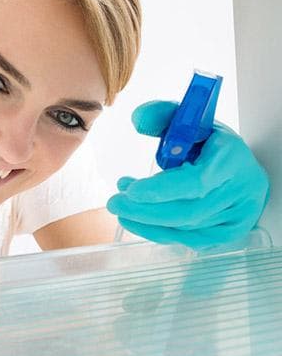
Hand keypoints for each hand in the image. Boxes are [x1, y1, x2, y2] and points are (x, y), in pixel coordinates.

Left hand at [107, 100, 269, 248]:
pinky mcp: (232, 232)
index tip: (130, 190)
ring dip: (147, 220)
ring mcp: (239, 216)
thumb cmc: (210, 144)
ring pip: (186, 229)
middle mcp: (240, 191)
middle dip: (144, 210)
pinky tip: (138, 220)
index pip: (196, 183)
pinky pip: (190, 240)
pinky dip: (159, 232)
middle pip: (187, 212)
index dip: (161, 190)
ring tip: (122, 207)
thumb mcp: (190, 121)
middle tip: (114, 203)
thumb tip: (138, 119)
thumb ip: (162, 115)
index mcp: (231, 160)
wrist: (241, 167)